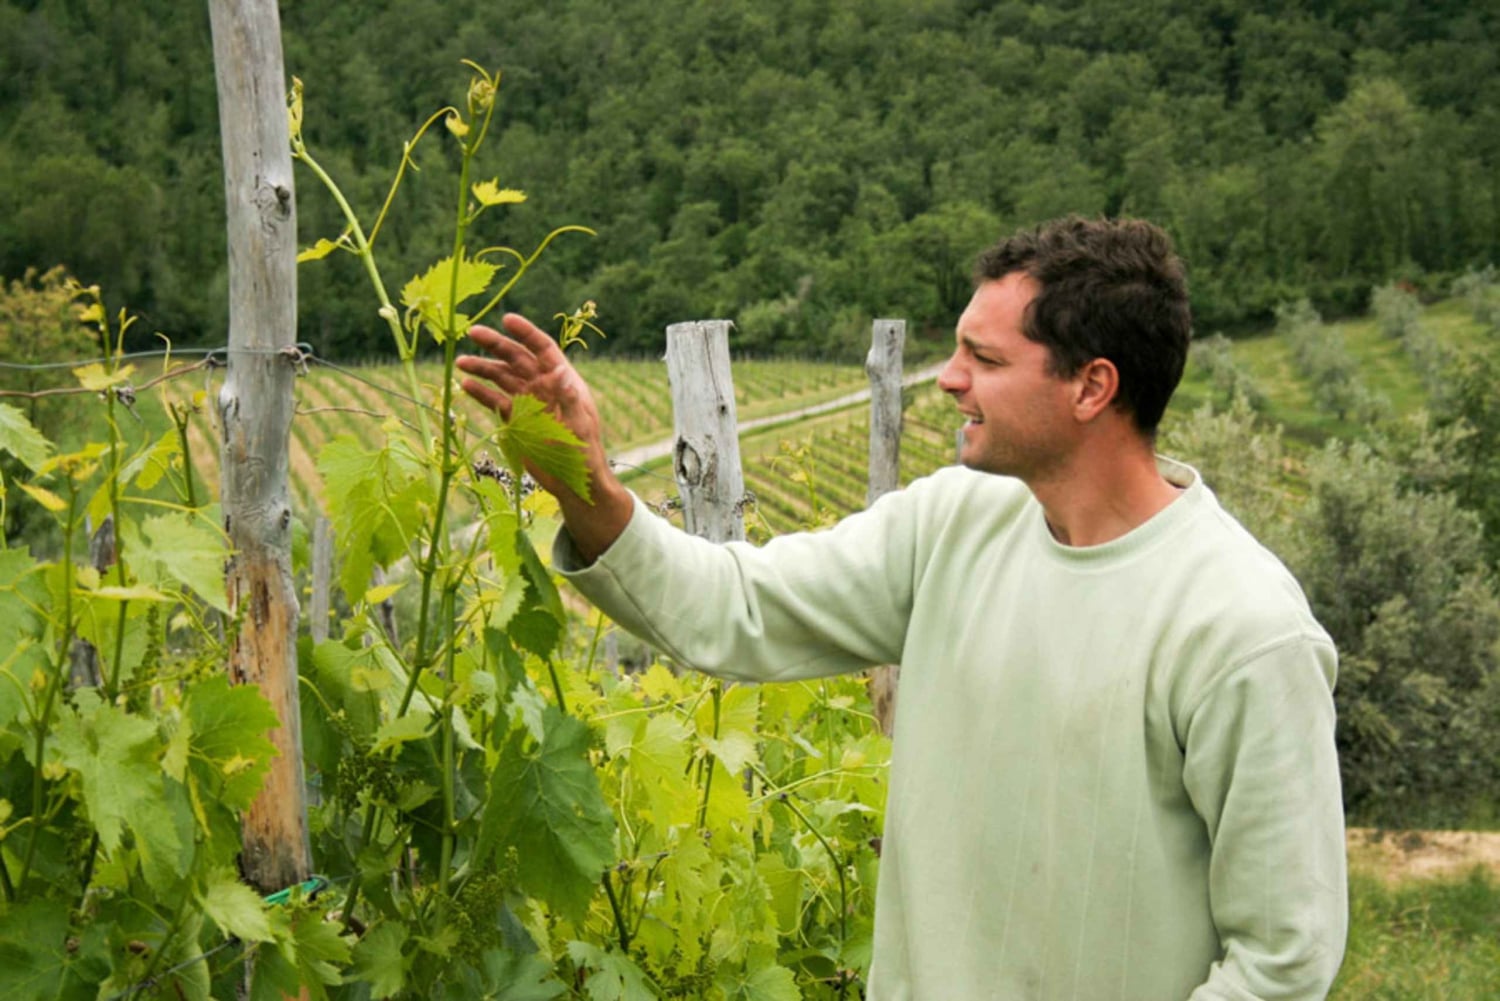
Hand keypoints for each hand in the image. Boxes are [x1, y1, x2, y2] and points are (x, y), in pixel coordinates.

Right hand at [457, 313, 631, 559]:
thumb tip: (559, 370)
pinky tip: (465, 386)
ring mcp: (528, 401)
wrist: (574, 481)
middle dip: (495, 344)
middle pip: (517, 357)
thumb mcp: (580, 425)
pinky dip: (481, 393)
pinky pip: (495, 401)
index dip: (526, 333)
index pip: (543, 349)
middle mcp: (543, 386)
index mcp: (563, 381)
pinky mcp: (516, 419)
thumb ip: (568, 398)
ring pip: (502, 377)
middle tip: (472, 332)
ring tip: (460, 362)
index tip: (507, 319)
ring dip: (482, 368)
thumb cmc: (584, 453)